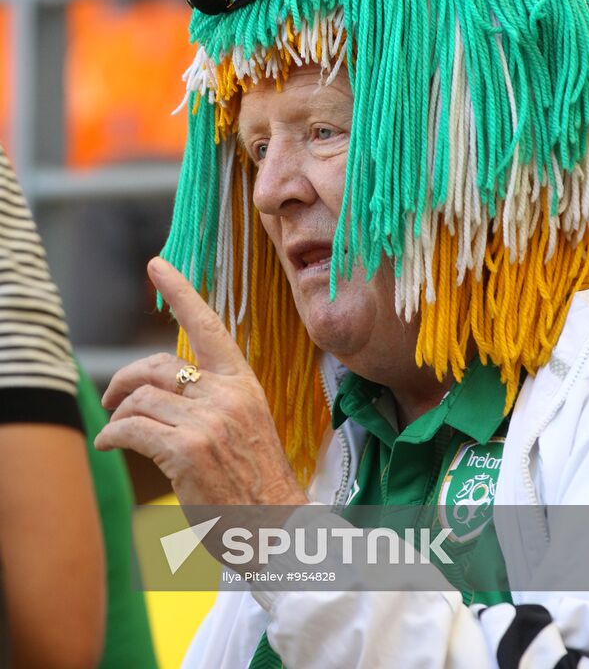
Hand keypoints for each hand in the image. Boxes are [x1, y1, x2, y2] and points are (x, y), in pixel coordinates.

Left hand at [94, 257, 307, 507]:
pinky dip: (112, 435)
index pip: (209, 326)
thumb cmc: (258, 480)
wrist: (275, 526)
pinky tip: (109, 445)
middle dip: (125, 378)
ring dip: (119, 415)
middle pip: (157, 365)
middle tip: (113, 396)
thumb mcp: (247, 423)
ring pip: (141, 399)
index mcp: (244, 383)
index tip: (156, 264)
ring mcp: (206, 422)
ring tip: (115, 430)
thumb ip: (214, 397)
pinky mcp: (184, 451)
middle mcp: (225, 395)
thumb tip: (168, 383)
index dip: (180, 292)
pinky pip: (131, 430)